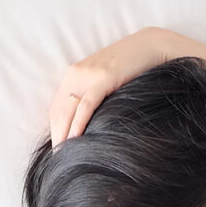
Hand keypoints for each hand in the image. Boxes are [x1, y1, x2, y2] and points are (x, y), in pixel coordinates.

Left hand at [49, 27, 169, 146]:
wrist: (151, 46)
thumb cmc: (132, 68)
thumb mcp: (106, 81)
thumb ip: (94, 96)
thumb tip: (90, 123)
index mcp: (74, 74)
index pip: (56, 107)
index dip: (54, 130)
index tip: (57, 150)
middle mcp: (76, 74)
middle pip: (58, 111)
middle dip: (56, 136)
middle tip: (58, 160)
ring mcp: (88, 75)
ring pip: (68, 109)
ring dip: (64, 134)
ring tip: (64, 156)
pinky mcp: (103, 79)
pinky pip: (86, 105)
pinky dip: (78, 123)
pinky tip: (75, 139)